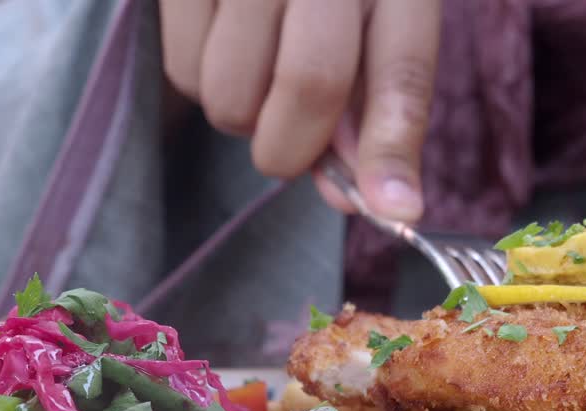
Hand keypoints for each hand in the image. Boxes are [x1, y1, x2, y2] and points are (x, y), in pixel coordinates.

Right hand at [159, 0, 441, 221]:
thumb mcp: (372, 25)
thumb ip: (375, 111)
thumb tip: (366, 198)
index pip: (401, 69)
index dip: (394, 146)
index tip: (396, 210)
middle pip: (311, 83)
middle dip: (297, 148)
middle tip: (291, 144)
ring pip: (234, 97)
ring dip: (244, 116)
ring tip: (257, 68)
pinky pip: (183, 73)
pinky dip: (202, 81)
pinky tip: (222, 39)